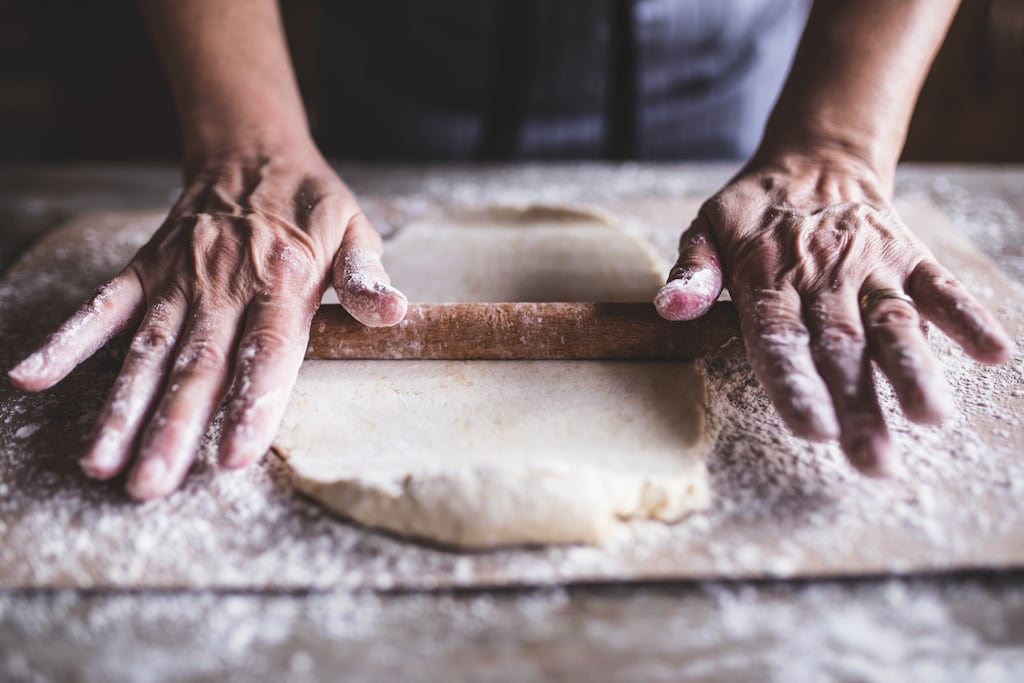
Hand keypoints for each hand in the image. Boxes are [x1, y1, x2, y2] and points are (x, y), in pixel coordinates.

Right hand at [8, 141, 406, 498]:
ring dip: (120, 407)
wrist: (253, 150)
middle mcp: (225, 284)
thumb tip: (397, 316)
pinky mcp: (146, 268)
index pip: (267, 353)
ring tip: (100, 462)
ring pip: (145, 350)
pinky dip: (67, 340)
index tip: (231, 457)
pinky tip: (31, 378)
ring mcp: (178, 278)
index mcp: (283, 281)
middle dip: (172, 429)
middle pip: (197, 366)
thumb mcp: (356, 233)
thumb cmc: (312, 207)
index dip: (251, 405)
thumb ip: (367, 279)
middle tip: (150, 487)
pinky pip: (102, 306)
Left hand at [656, 151, 1013, 474]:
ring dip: (914, 371)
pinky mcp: (909, 256)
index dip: (796, 385)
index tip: (813, 430)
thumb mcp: (706, 229)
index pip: (781, 339)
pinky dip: (966, 316)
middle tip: (873, 461)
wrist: (815, 160)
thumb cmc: (752, 213)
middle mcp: (822, 276)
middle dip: (858, 405)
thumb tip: (671, 309)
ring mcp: (871, 266)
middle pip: (842, 347)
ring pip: (895, 323)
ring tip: (931, 418)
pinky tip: (993, 353)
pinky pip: (941, 286)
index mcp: (768, 278)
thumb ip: (693, 272)